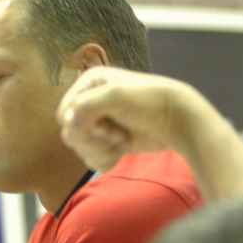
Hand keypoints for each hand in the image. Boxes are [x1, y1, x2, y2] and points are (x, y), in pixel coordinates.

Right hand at [57, 66, 193, 171]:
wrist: (177, 121)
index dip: (81, 123)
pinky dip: (105, 159)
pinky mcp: (106, 142)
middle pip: (70, 133)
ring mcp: (98, 123)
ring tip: (122, 140)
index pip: (64, 113)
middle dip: (94, 138)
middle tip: (116, 133)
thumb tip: (67, 124)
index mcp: (88, 84)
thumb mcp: (115, 96)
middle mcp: (89, 102)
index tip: (106, 122)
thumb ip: (85, 106)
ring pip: (80, 148)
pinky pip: (91, 158)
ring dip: (102, 149)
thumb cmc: (149, 102)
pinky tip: (122, 151)